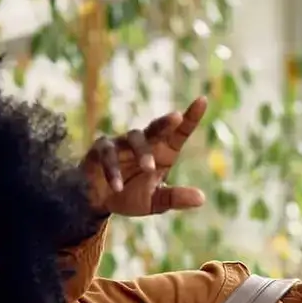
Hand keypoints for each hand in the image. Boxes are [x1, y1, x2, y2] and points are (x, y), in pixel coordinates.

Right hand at [82, 98, 209, 217]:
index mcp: (162, 152)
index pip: (178, 133)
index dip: (190, 118)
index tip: (202, 100)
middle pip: (156, 128)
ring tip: (149, 169)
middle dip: (166, 122)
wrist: (98, 202)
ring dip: (142, 152)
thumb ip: (175, 198)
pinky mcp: (100, 150)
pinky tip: (118, 187)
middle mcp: (143, 142)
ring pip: (134, 138)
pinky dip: (114, 171)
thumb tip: (201, 199)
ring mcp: (121, 144)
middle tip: (176, 117)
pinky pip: (108, 155)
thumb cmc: (130, 196)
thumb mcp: (156, 202)